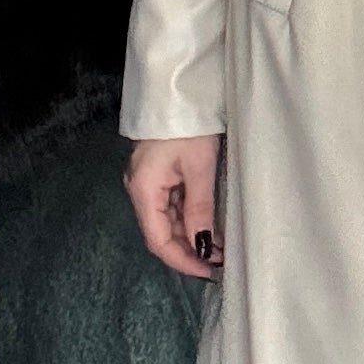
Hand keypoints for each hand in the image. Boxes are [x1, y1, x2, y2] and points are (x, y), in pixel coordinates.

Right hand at [124, 136, 224, 279]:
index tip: (209, 271)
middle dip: (190, 251)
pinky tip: (212, 227)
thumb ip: (200, 208)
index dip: (183, 260)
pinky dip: (191, 220)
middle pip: (161, 233)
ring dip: (192, 237)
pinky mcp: (159, 175)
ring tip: (222, 248)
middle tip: (222, 263)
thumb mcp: (200, 167)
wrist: (180, 91)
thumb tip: (204, 246)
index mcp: (143, 190)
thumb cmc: (190, 126)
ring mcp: (148, 183)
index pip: (158, 240)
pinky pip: (172, 206)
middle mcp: (140, 190)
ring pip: (168, 221)